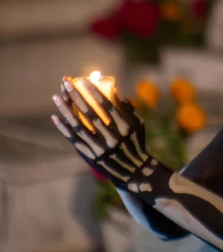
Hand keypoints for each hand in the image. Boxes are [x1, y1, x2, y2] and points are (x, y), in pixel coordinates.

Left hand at [51, 77, 159, 193]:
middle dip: (76, 96)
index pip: (106, 106)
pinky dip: (64, 128)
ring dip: (65, 110)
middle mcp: (111, 138)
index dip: (94, 92)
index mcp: (124, 127)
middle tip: (66, 83)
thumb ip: (126, 106)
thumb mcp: (138, 124)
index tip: (83, 80)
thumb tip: (112, 87)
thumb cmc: (135, 141)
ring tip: (56, 97)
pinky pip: (74, 139)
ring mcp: (99, 148)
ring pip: (78, 126)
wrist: (132, 171)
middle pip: (89, 113)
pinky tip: (55, 117)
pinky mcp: (90, 156)